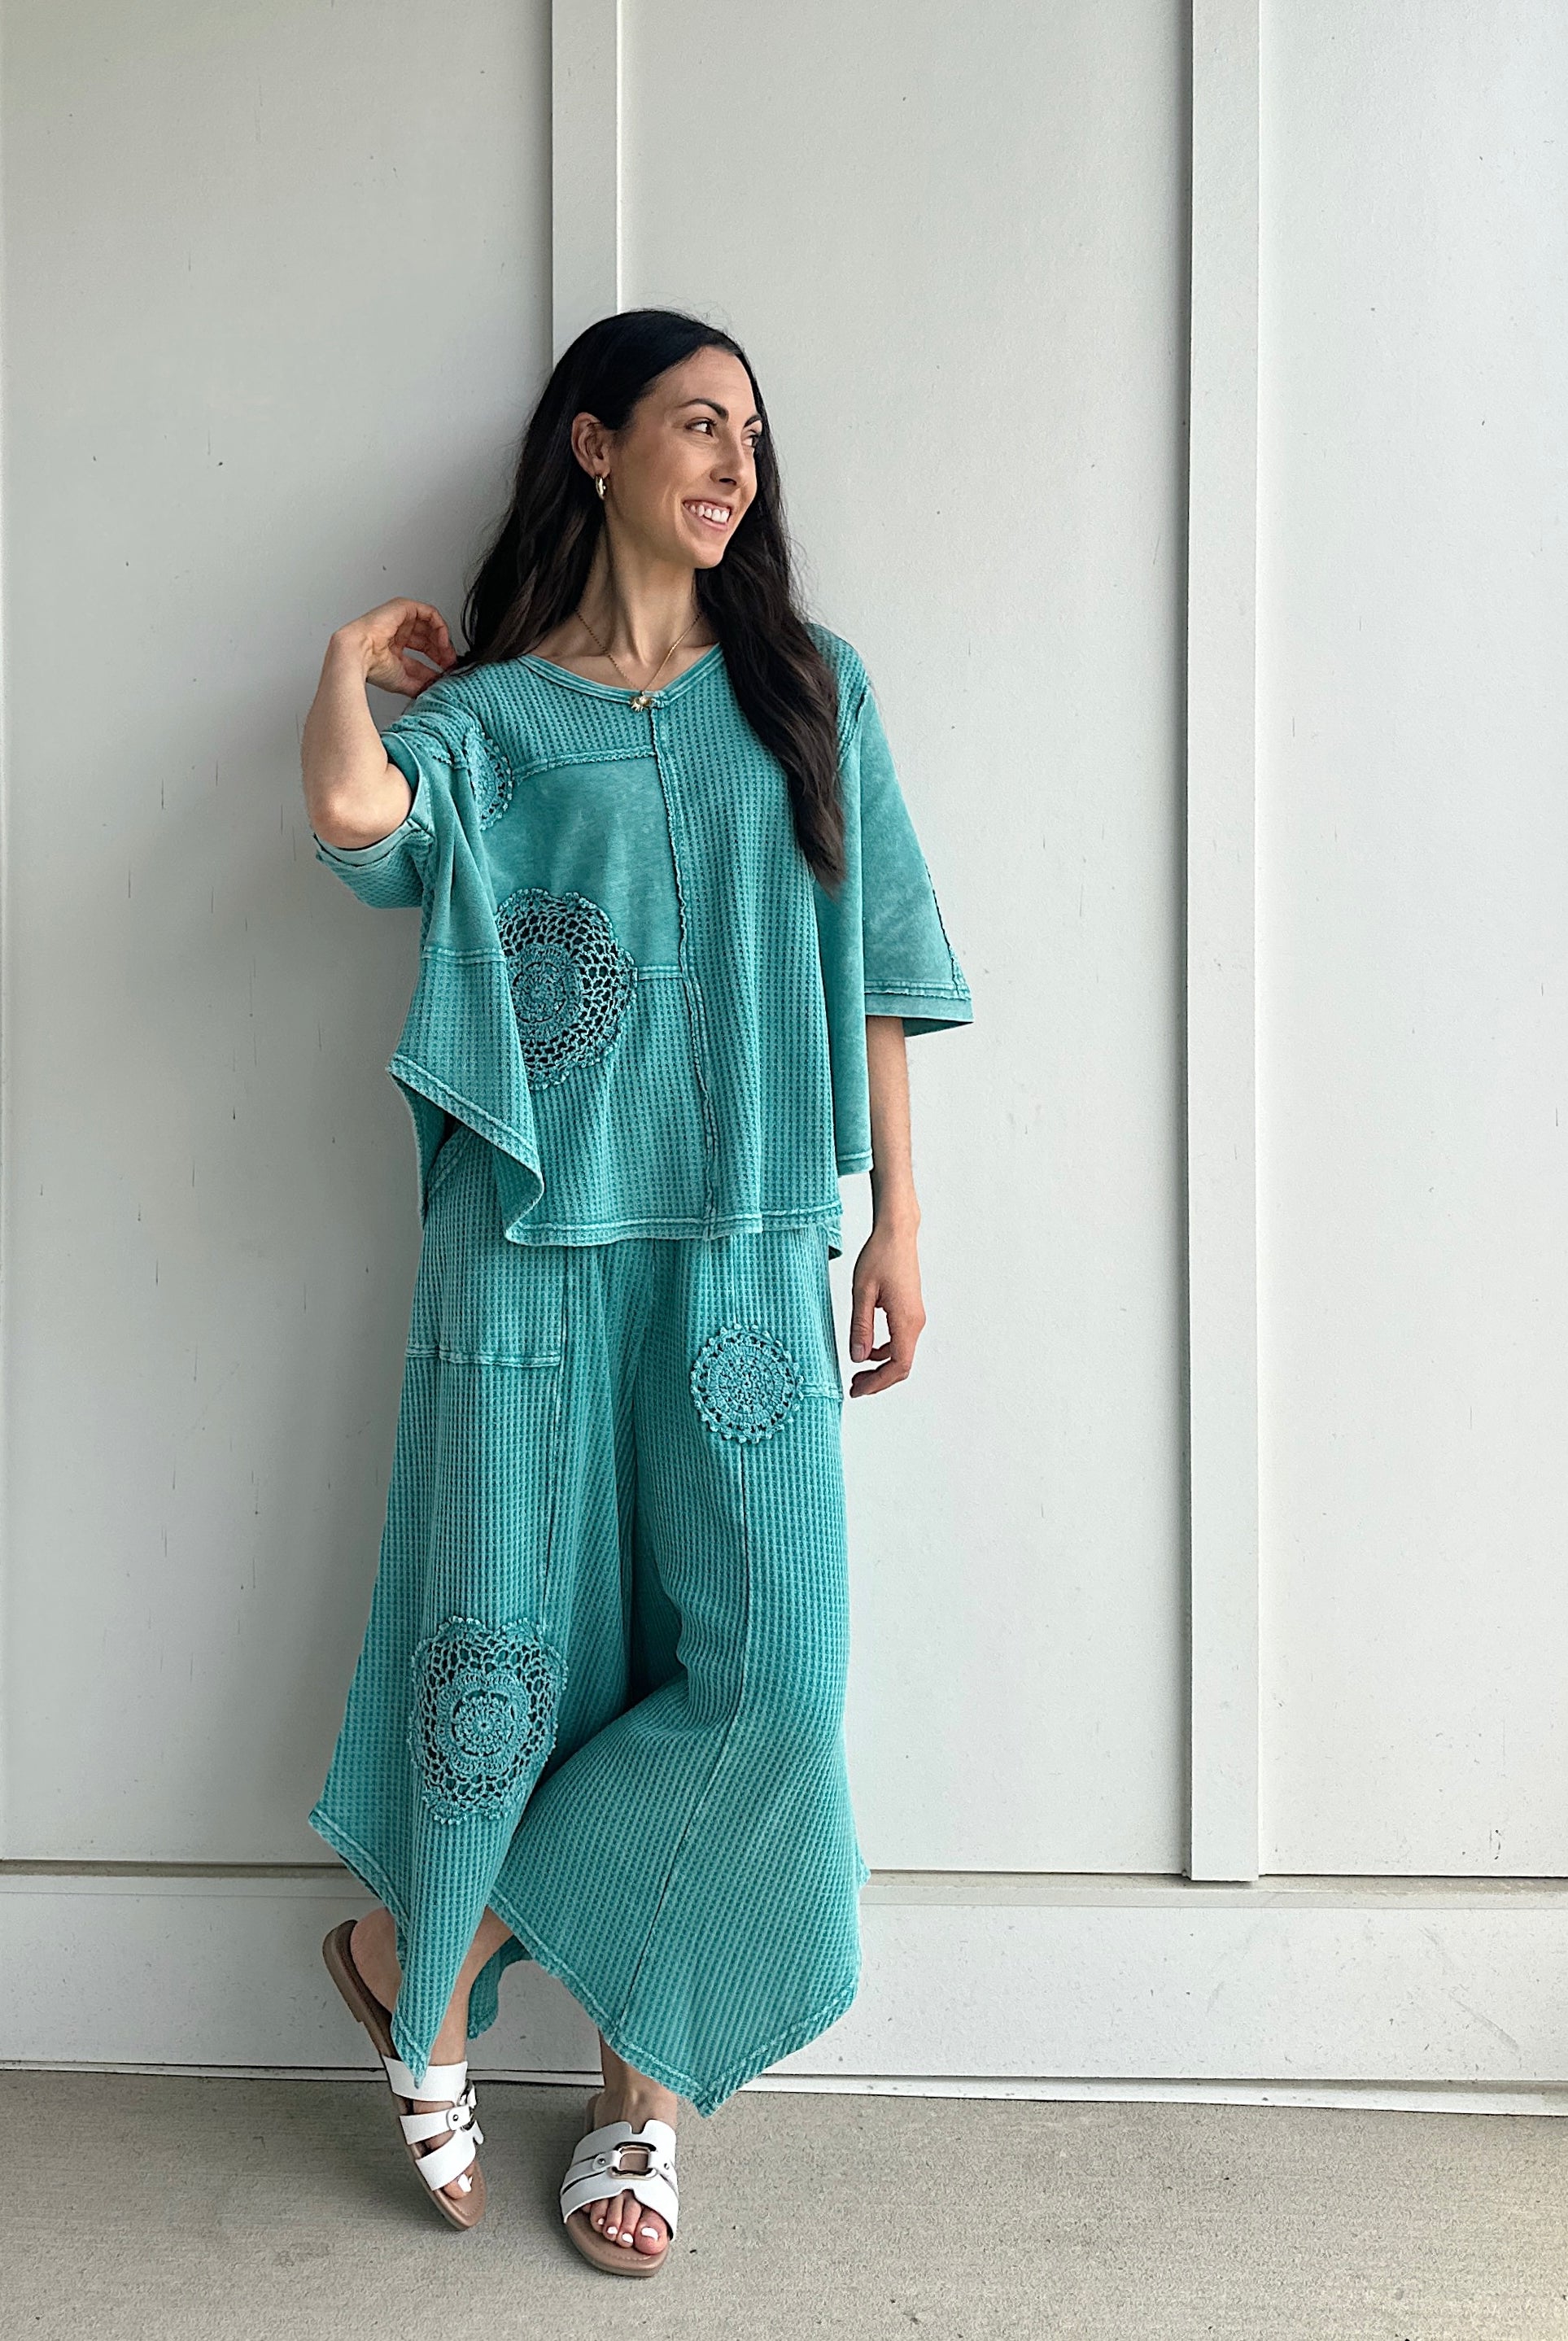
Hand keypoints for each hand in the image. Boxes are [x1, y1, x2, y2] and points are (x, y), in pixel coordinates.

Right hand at [332, 598, 457, 698]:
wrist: (359, 654)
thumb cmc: (371, 666)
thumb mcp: (404, 680)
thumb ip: (421, 683)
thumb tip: (436, 686)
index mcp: (393, 647)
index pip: (422, 653)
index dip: (437, 662)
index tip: (446, 671)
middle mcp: (396, 631)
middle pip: (428, 638)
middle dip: (442, 652)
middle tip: (450, 664)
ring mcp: (399, 618)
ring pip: (430, 625)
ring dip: (442, 640)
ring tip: (448, 654)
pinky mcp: (403, 607)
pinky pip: (429, 613)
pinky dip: (440, 626)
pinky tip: (443, 641)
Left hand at [846, 1222, 924, 1397]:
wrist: (897, 1234)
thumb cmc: (879, 1257)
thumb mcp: (862, 1292)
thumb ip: (860, 1327)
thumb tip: (858, 1358)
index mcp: (905, 1320)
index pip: (898, 1365)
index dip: (877, 1383)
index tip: (856, 1390)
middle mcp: (915, 1322)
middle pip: (902, 1366)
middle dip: (879, 1381)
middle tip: (854, 1387)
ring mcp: (915, 1317)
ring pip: (902, 1355)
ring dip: (881, 1368)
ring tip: (857, 1373)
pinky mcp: (910, 1311)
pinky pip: (900, 1341)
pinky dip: (885, 1353)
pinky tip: (866, 1349)